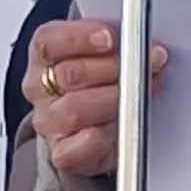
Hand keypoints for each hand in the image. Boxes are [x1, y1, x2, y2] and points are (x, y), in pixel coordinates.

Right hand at [25, 18, 166, 181]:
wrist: (92, 131)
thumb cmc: (98, 85)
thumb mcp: (101, 54)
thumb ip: (113, 41)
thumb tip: (142, 38)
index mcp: (45, 57)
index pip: (49, 42)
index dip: (80, 37)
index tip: (111, 37)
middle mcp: (41, 88)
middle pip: (70, 74)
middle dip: (114, 66)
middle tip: (149, 60)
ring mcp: (50, 122)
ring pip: (77, 108)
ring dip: (116, 98)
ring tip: (142, 90)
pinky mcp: (63, 152)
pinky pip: (84, 143)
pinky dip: (106, 133)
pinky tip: (122, 122)